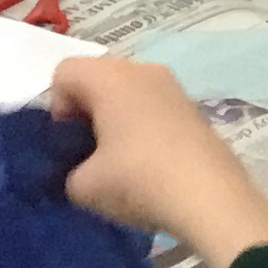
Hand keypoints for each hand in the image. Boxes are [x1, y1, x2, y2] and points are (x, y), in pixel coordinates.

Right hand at [48, 56, 267, 267]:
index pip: (63, 72)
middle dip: (87, 110)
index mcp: (109, 76)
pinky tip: (149, 162)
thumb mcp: (84, 187)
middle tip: (89, 152)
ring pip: (129, 91)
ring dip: (117, 118)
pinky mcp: (194, 108)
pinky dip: (143, 126)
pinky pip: (154, 106)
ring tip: (119, 160)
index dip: (56, 107)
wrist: (211, 198)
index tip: (68, 143)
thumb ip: (69, 172)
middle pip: (98, 77)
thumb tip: (82, 172)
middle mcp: (142, 69)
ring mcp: (173, 86)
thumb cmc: (138, 180)